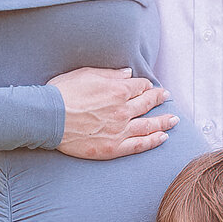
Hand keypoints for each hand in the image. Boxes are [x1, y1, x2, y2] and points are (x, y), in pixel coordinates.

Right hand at [49, 67, 174, 161]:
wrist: (48, 118)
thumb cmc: (63, 93)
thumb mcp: (86, 74)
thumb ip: (111, 74)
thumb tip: (128, 73)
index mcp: (117, 90)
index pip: (139, 86)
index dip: (147, 85)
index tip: (151, 86)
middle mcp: (123, 110)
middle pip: (147, 104)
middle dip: (159, 99)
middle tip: (167, 97)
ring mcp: (120, 130)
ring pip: (149, 125)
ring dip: (164, 121)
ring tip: (174, 120)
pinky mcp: (113, 147)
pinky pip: (139, 145)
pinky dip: (153, 141)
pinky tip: (162, 138)